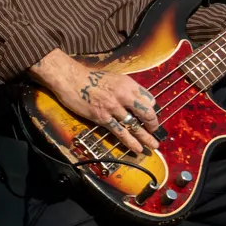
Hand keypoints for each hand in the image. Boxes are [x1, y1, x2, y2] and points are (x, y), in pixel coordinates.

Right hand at [33, 50, 162, 152]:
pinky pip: (120, 132)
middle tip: (155, 132)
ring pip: (135, 125)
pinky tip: (137, 148)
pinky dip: (130, 142)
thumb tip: (134, 100)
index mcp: (128, 84)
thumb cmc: (89, 77)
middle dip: (153, 125)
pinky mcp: (103, 117)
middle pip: (146, 113)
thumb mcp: (113, 78)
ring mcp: (113, 108)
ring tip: (153, 145)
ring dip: (145, 137)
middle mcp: (124, 95)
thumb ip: (125, 88)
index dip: (151, 109)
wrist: (71, 79)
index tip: (151, 116)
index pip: (149, 99)